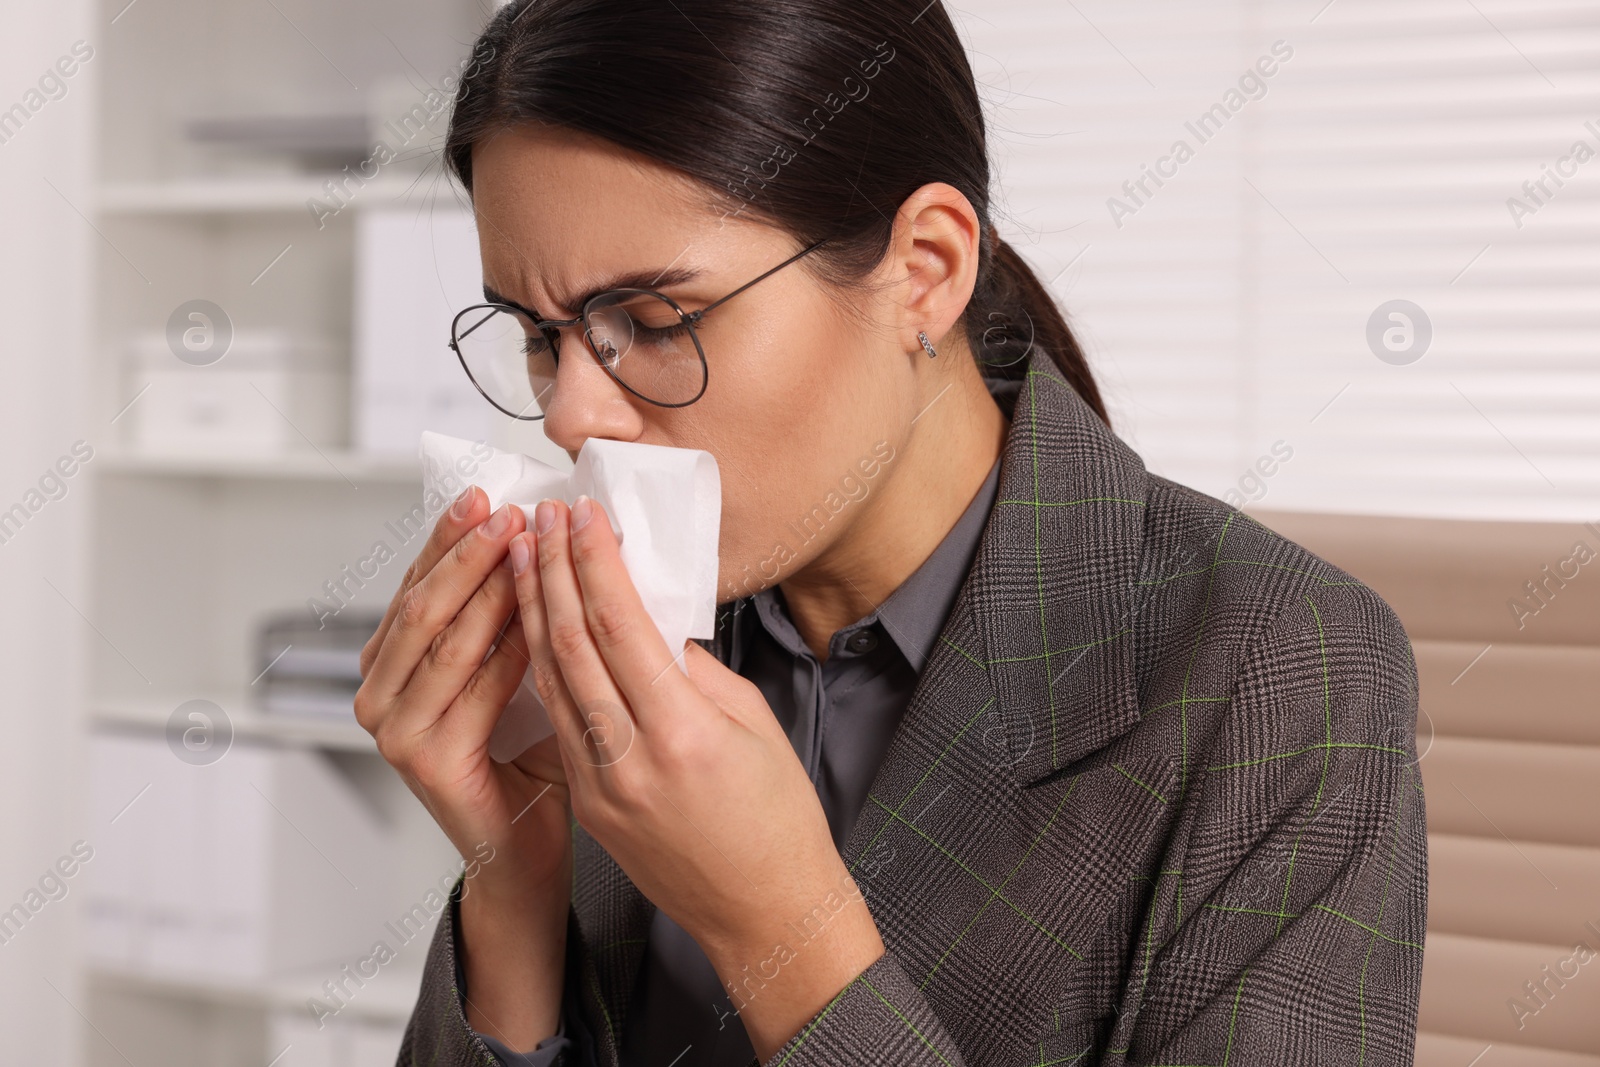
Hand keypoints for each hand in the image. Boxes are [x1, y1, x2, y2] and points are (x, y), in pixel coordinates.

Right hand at [354, 488, 571, 1049]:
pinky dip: (507, 646)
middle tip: (505, 509)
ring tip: (521, 543)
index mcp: (392, 664)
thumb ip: (507, 615)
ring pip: (442, 638)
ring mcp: (395, 730)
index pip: (418, 584)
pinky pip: (472, 688)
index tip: (488, 492)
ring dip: (484, 585)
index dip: (449, 537)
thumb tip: (533, 532)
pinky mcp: (425, 761)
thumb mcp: (513, 671)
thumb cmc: (527, 757)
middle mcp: (379, 693)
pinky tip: (539, 615)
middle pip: (423, 603)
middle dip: (465, 551)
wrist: (527, 848)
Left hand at [509, 495, 885, 1060]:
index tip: (583, 516)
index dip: (595, 563)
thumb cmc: (776, 819)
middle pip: (571, 646)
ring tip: (523, 557)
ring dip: (532, 613)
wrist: (763, 912)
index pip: (619, 626)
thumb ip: (693, 669)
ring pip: (551, 682)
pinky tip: (535, 628)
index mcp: (682, 733)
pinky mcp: (589, 804)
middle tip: (541, 519)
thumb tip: (648, 621)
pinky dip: (542, 667)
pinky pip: (558, 721)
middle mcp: (630, 760)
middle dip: (551, 572)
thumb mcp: (753, 723)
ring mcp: (601, 787)